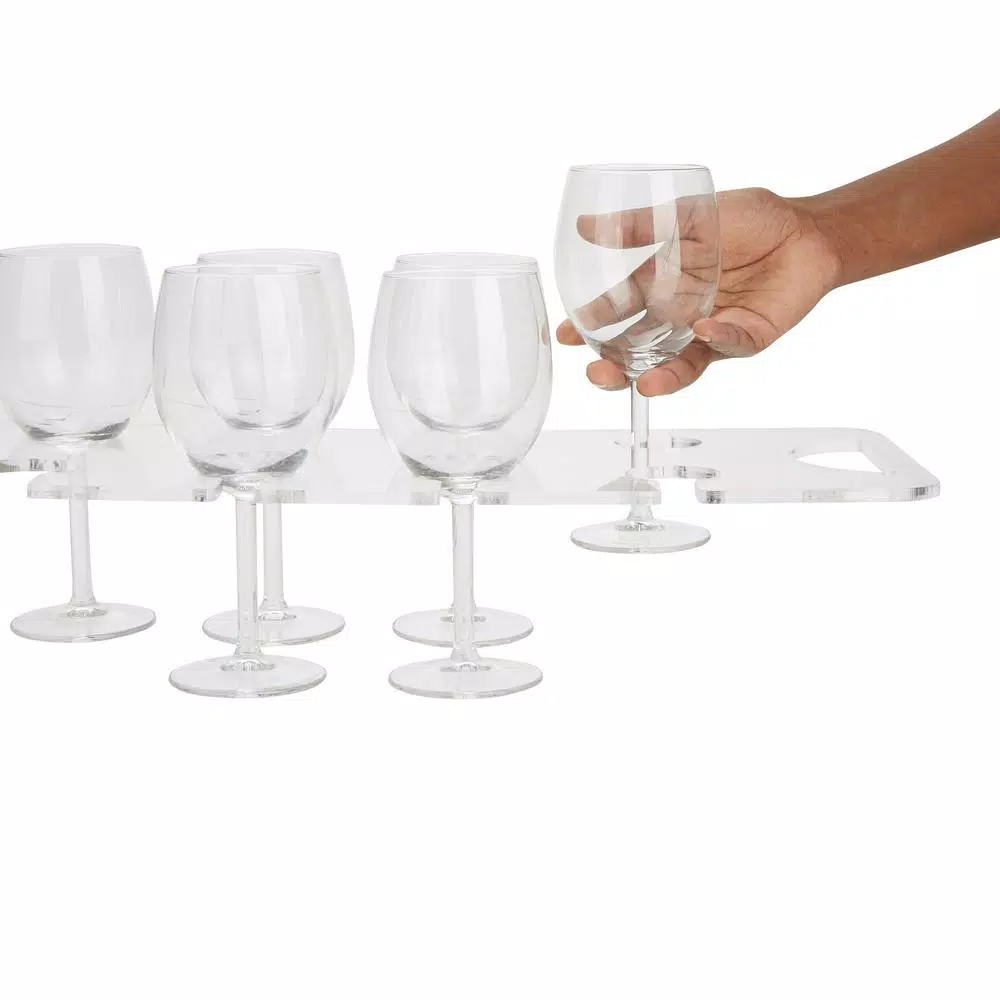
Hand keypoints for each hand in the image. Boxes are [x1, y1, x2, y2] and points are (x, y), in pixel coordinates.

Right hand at [556, 187, 840, 393]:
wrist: (805, 228)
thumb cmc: (749, 220)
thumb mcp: (686, 214)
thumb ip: (637, 226)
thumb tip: (584, 226)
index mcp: (658, 286)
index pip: (616, 314)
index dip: (590, 327)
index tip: (568, 335)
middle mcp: (679, 316)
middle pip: (639, 352)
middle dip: (615, 368)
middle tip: (596, 374)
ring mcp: (711, 332)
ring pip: (679, 365)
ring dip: (659, 376)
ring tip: (642, 385)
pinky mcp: (746, 337)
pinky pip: (728, 345)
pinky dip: (716, 339)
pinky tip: (703, 331)